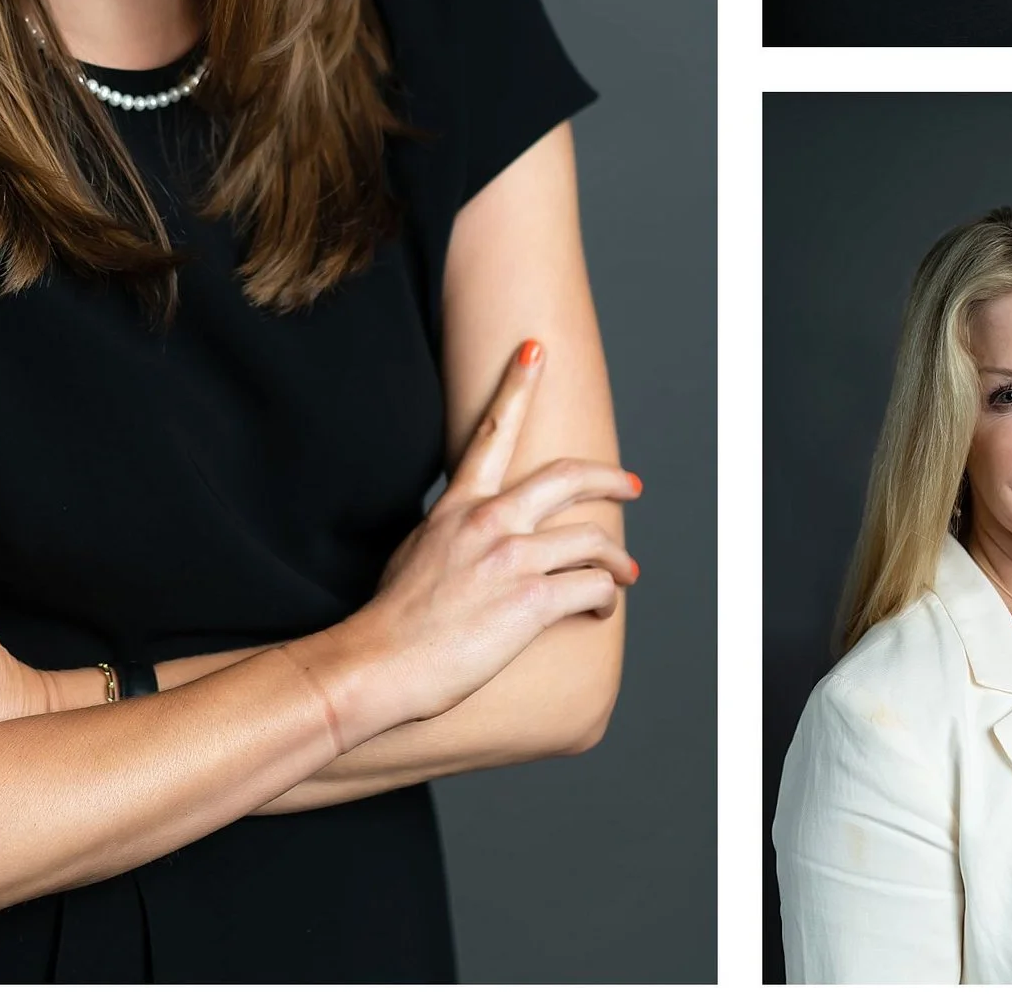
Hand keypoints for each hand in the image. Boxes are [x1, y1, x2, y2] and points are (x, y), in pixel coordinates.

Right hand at [294, 339, 639, 747]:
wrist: (380, 660)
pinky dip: (606, 596)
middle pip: (567, 478)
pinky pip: (592, 586)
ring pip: (593, 540)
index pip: (492, 431)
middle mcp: (488, 521)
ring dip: (618, 559)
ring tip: (625, 574)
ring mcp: (511, 559)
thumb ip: (452, 533)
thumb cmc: (393, 616)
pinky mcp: (530, 601)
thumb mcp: (417, 552)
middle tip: (631, 485)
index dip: (517, 384)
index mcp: (458, 506)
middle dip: (610, 478)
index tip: (536, 350)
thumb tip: (474, 538)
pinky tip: (601, 607)